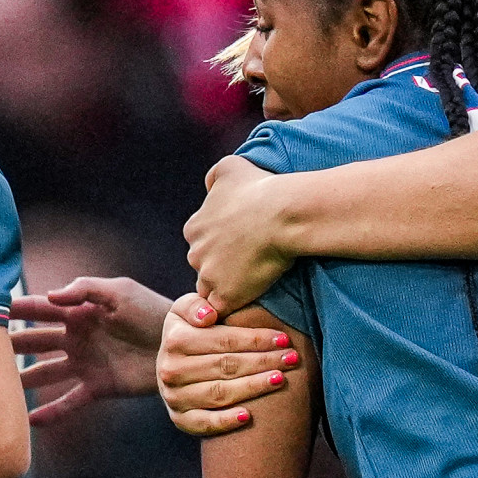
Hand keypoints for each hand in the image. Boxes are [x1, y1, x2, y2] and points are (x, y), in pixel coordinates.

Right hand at [9, 276, 173, 419]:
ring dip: (21, 381)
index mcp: (79, 311)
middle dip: (9, 346)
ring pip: (44, 373)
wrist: (181, 343)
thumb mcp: (119, 291)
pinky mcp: (97, 387)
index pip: (39, 309)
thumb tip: (51, 295)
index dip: (14, 310)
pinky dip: (51, 413)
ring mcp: (84, 364)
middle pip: (34, 342)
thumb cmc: (152, 311)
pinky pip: (69, 402)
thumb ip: (85, 288)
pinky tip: (29, 422)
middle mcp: (76, 338)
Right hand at [158, 294, 291, 434]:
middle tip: (292, 358)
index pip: (224, 341)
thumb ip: (196, 305)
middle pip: (226, 366)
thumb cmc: (190, 330)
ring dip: (253, 387)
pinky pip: (204, 423)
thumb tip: (208, 316)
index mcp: (175, 341)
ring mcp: (174, 397)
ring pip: (220, 393)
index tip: (284, 339)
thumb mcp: (186, 309)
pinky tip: (248, 416)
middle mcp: (170, 370)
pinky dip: (225, 421)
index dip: (256, 340)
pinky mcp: (179, 419)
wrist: (170, 362)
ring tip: (280, 379)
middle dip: (262, 361)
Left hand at [180, 157, 301, 321]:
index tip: (243, 244)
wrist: (283, 213)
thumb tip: (209, 189)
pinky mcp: (225, 297)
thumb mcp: (229, 167)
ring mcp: (208, 277)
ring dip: (227, 287)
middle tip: (251, 263)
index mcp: (194, 227)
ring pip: (212, 289)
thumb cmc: (261, 187)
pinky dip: (233, 307)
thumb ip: (214, 177)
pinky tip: (250, 301)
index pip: (202, 243)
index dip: (222, 245)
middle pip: (205, 266)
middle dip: (222, 266)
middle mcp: (195, 252)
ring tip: (253, 284)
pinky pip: (222, 310)